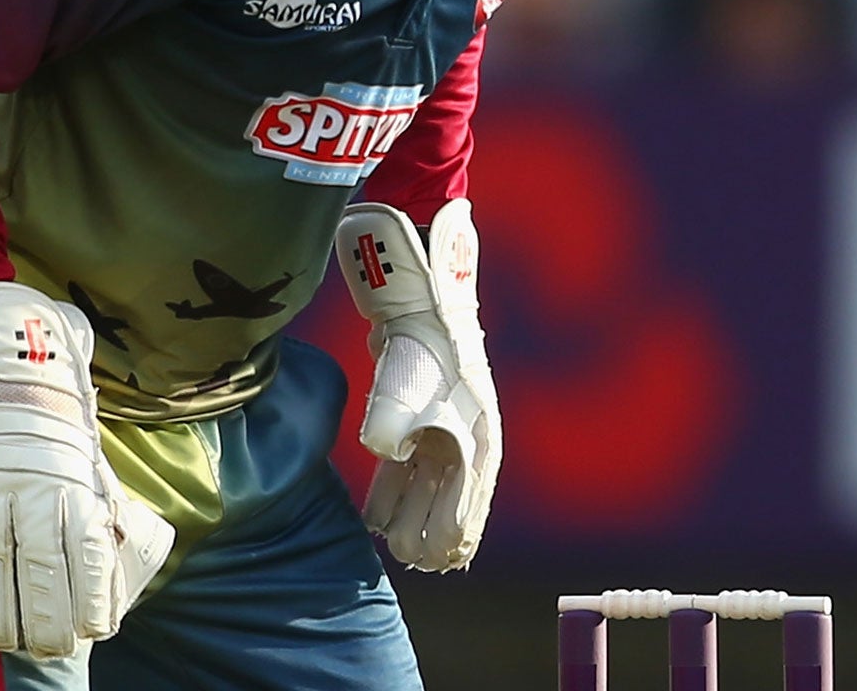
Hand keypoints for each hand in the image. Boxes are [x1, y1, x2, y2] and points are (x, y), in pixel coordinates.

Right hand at [0, 281, 174, 656]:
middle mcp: (24, 481)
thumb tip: (112, 530)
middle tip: (50, 649)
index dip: (89, 600)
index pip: (85, 554)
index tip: (95, 629)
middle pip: (36, 573)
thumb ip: (92, 476)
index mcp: (70, 467)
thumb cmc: (49, 369)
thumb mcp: (85, 422)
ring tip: (3, 642)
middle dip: (45, 622)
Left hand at [336, 198, 499, 570]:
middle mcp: (467, 434)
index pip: (469, 500)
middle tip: (413, 560)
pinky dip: (400, 488)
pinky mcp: (423, 412)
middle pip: (452, 498)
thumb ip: (393, 421)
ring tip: (396, 544)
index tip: (437, 561)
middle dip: (433, 530)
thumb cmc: (426, 339)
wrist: (424, 294)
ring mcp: (446, 423)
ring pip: (431, 482)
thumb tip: (382, 449)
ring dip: (415, 512)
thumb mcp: (410, 380)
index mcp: (478, 435)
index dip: (452, 533)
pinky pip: (413, 462)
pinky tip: (378, 511)